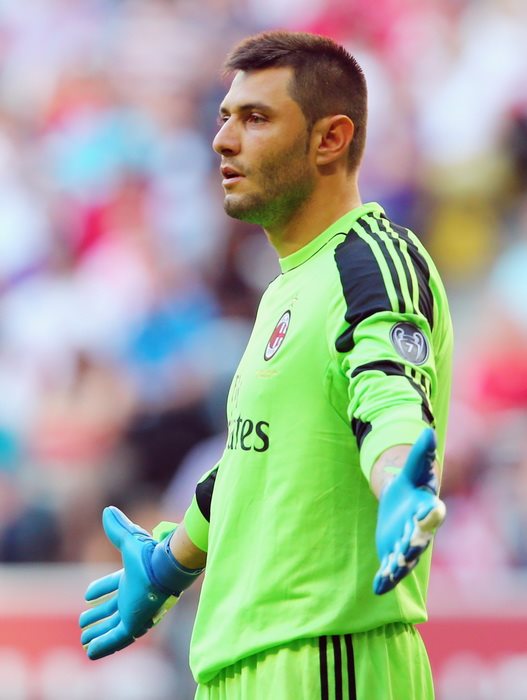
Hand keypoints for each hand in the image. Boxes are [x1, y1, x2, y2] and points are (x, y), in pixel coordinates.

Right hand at [79, 506, 177, 659]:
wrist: (166, 569)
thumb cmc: (149, 555)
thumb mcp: (129, 540)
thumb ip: (117, 528)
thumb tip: (107, 510)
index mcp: (132, 578)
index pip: (115, 586)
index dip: (101, 589)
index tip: (87, 595)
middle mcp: (133, 596)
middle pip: (114, 609)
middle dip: (99, 616)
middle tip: (83, 620)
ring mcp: (134, 612)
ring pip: (113, 626)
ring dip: (99, 633)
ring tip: (84, 639)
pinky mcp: (134, 625)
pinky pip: (116, 640)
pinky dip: (103, 645)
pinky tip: (90, 652)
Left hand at [373, 428, 445, 594]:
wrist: (404, 502)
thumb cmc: (411, 484)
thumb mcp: (414, 468)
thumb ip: (421, 453)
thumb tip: (427, 431)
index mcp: (427, 508)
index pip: (432, 512)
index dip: (431, 513)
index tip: (431, 512)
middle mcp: (420, 530)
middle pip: (418, 538)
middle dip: (411, 544)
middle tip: (404, 550)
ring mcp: (408, 545)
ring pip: (405, 557)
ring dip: (397, 565)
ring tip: (388, 571)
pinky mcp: (394, 554)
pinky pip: (391, 570)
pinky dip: (385, 579)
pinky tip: (376, 587)